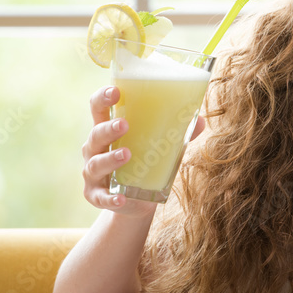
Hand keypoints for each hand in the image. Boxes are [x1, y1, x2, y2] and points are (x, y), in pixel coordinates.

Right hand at [82, 87, 206, 217]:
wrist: (135, 200)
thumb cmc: (143, 161)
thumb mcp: (157, 146)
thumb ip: (175, 133)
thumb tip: (200, 120)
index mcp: (107, 129)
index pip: (98, 108)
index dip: (103, 98)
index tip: (116, 91)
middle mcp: (95, 149)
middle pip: (95, 134)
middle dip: (108, 129)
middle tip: (125, 125)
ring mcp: (93, 173)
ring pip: (96, 164)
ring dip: (110, 159)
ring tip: (127, 155)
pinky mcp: (96, 196)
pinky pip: (101, 197)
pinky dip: (110, 198)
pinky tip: (121, 198)